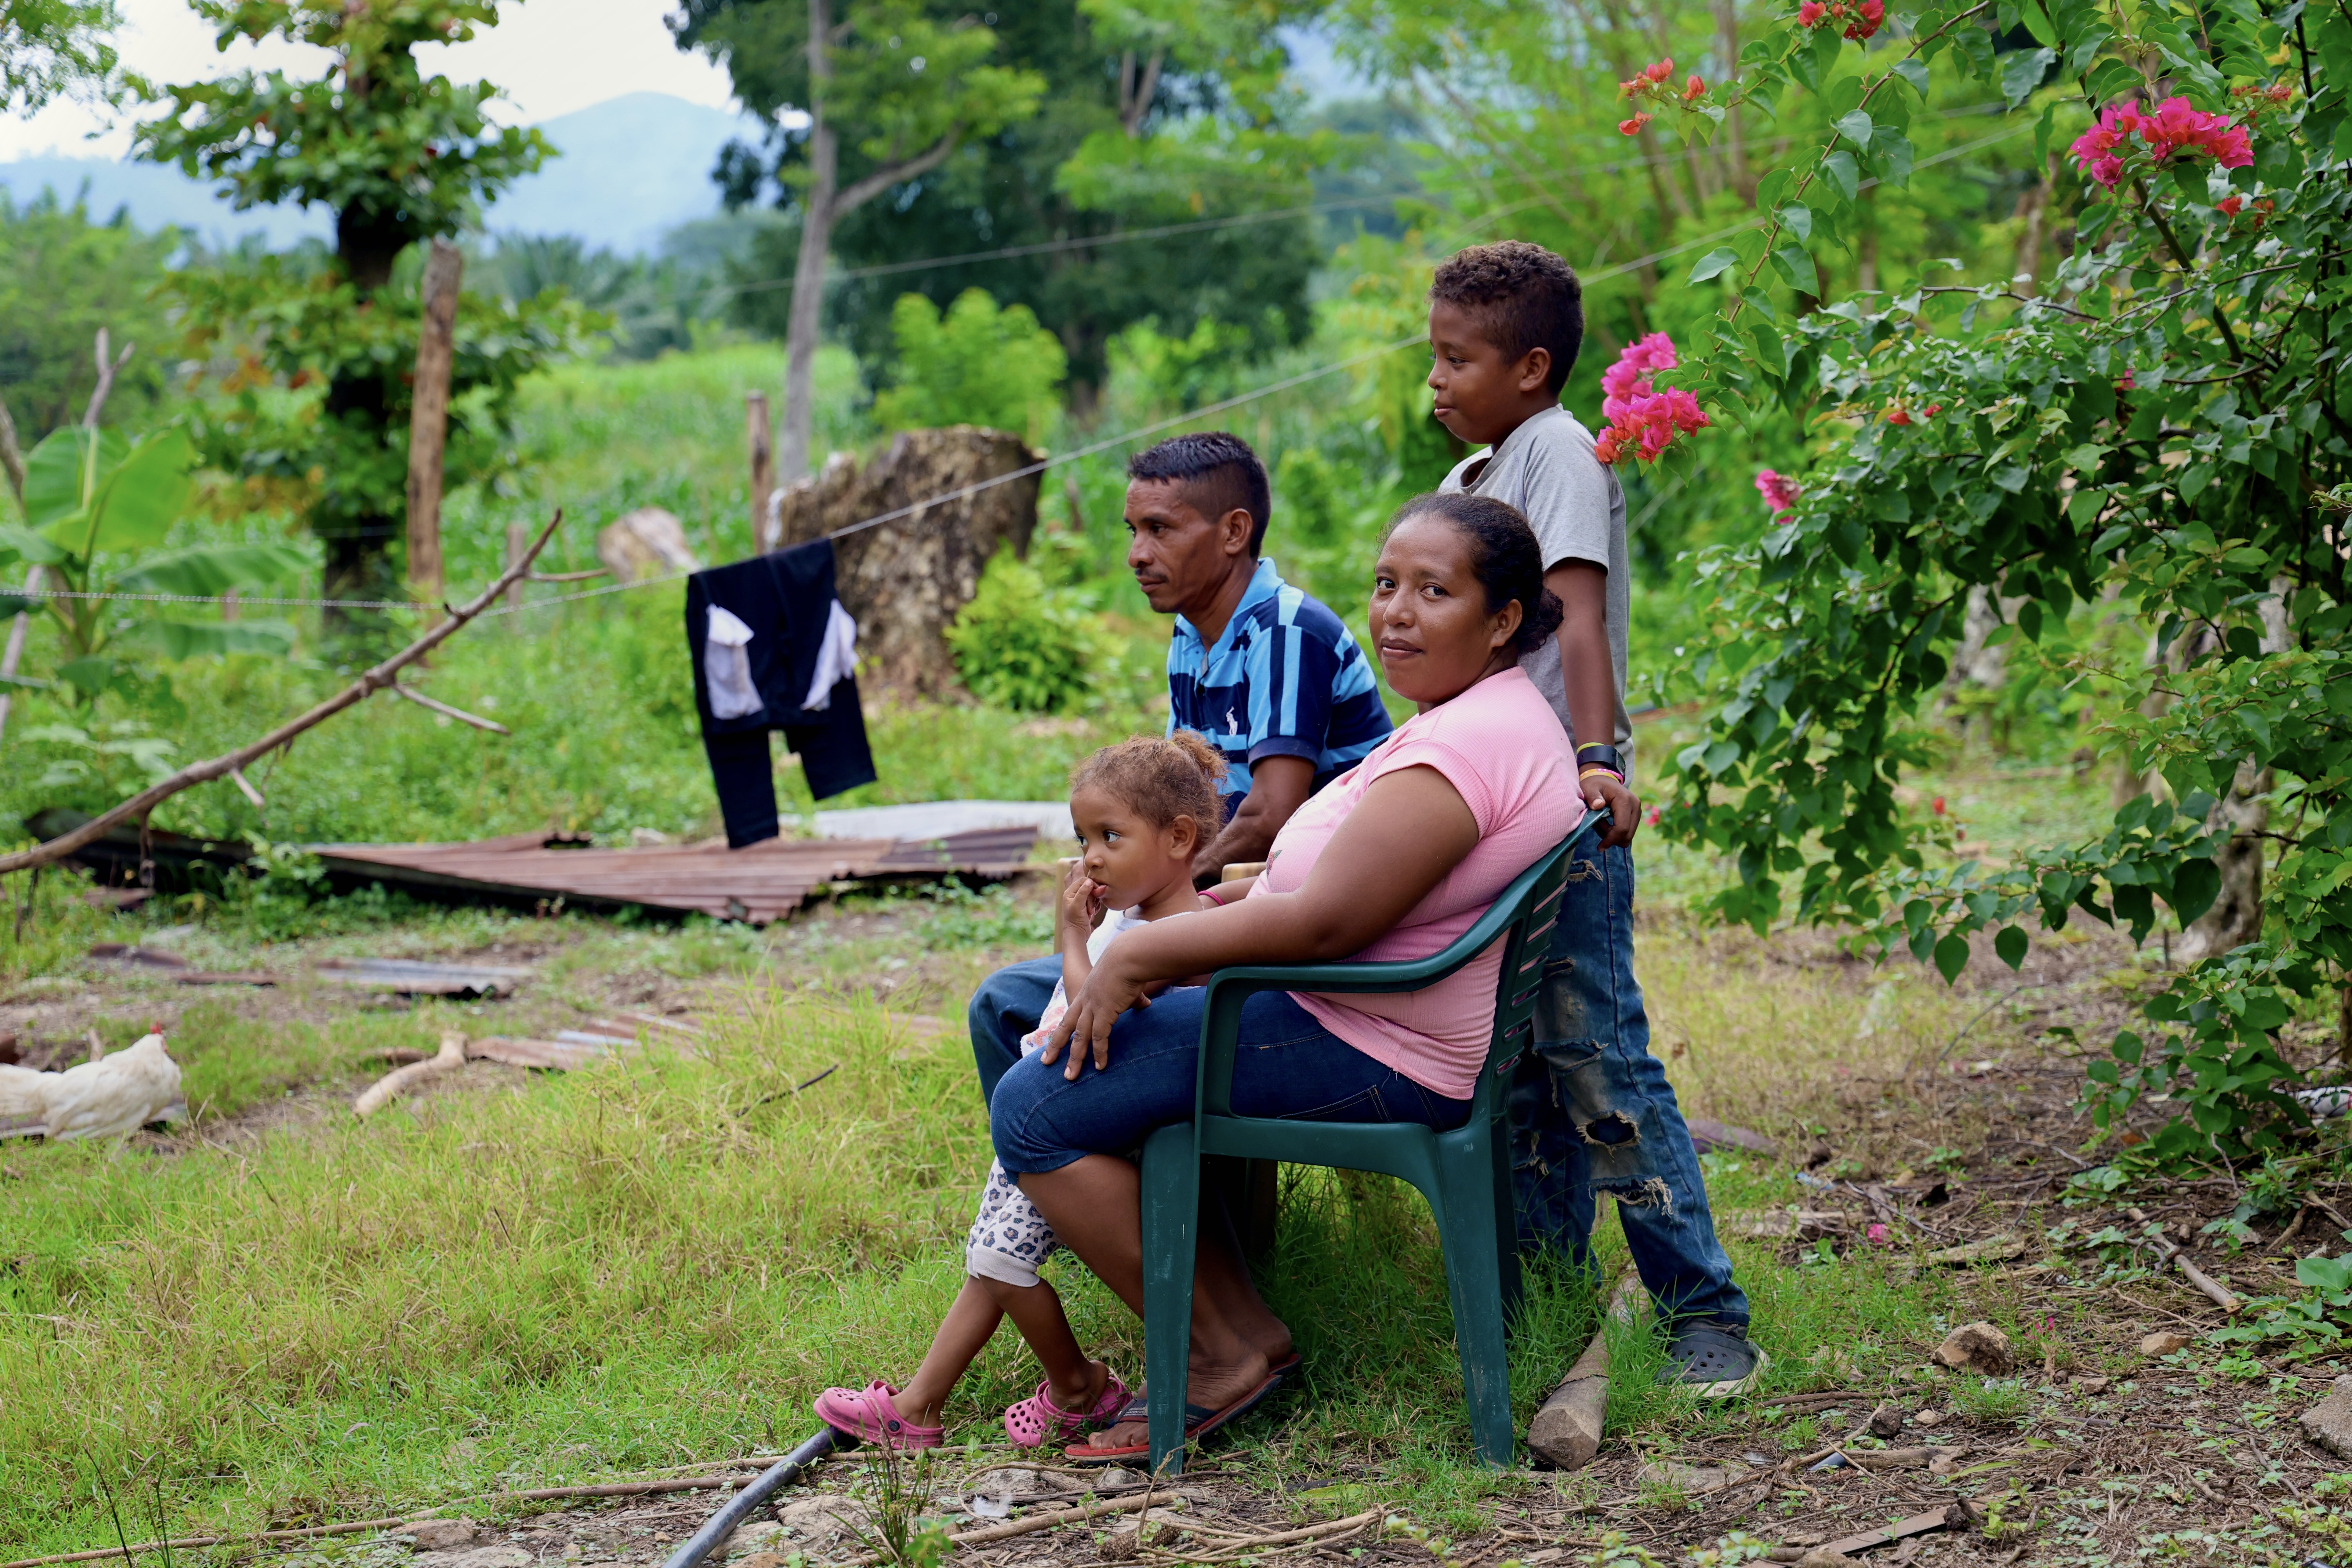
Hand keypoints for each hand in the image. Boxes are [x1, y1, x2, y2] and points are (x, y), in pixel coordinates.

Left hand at [1038, 947, 1152, 1077]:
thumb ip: (1133, 998)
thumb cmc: (1128, 965)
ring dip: (1075, 1058)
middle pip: (1066, 1027)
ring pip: (1079, 1037)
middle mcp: (1085, 1001)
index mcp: (1087, 993)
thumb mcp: (1125, 984)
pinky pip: (1100, 1037)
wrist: (1127, 956)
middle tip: (1046, 1063)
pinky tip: (1100, 1066)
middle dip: (1055, 1047)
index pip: (1070, 1016)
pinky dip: (1099, 1052)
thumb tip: (1145, 1003)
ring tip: (1070, 1077)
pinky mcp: (1104, 1011)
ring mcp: (1093, 1007)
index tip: (1053, 1044)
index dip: (1061, 1031)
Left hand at [1057, 859, 1106, 942]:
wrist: (1078, 934)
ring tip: (1090, 912)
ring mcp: (1081, 900)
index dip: (1091, 885)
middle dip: (1092, 897)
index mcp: (1069, 892)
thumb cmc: (1075, 921)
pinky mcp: (1086, 905)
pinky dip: (1096, 906)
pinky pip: (1095, 900)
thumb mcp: (1078, 905)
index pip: (1083, 880)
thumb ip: (1083, 892)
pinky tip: (1092, 913)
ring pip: (1093, 894)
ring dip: (1094, 903)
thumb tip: (1090, 881)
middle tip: (1090, 909)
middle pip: (1089, 887)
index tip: (1096, 894)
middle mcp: (1074, 894)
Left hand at [1582, 771, 1639, 849]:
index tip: (1600, 846)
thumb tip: (1598, 805)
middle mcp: (1635, 806)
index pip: (1622, 828)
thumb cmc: (1593, 784)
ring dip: (1613, 835)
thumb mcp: (1589, 789)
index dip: (1611, 840)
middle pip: (1627, 835)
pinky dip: (1616, 832)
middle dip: (1611, 837)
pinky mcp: (1635, 815)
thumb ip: (1593, 797)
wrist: (1601, 779)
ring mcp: (1637, 811)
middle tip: (1598, 826)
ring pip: (1628, 835)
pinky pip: (1628, 831)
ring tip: (1601, 822)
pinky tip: (1607, 823)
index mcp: (1625, 800)